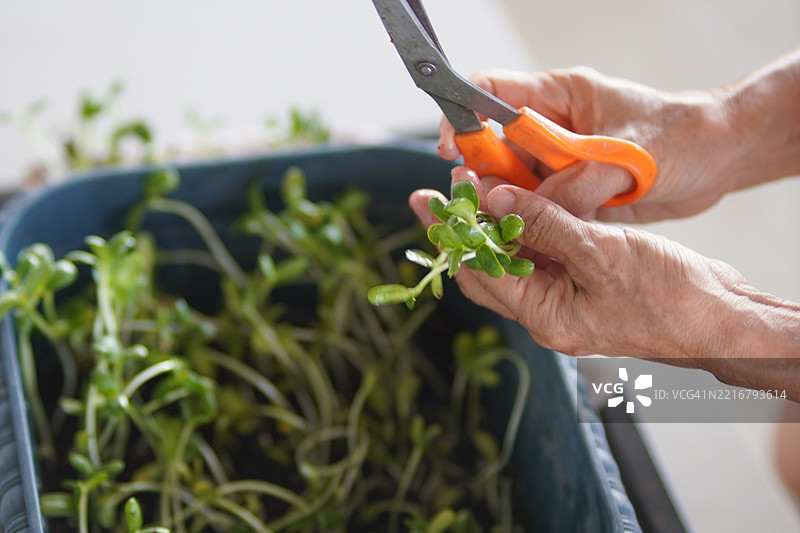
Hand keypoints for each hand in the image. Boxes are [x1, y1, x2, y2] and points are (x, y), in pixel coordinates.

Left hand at [410, 169, 799, 397]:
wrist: (723, 319)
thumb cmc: (671, 297)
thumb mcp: (601, 254)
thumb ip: (544, 225)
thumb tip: (493, 201)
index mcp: (544, 316)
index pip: (479, 273)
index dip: (452, 235)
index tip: (428, 200)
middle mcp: (548, 312)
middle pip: (488, 269)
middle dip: (461, 231)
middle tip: (437, 193)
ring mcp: (567, 300)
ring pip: (514, 260)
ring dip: (493, 226)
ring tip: (472, 188)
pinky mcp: (585, 285)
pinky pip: (543, 256)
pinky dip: (527, 228)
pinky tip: (517, 201)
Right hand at [438, 67, 737, 221]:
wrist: (720, 159)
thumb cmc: (682, 136)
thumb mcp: (630, 155)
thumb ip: (580, 183)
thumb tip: (536, 213)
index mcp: (559, 97)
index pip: (491, 93)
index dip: (464, 118)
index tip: (452, 151)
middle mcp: (551, 130)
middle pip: (494, 149)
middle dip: (481, 178)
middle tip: (474, 206)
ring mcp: (560, 164)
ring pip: (513, 186)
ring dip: (504, 209)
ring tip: (497, 231)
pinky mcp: (572, 194)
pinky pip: (539, 211)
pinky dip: (531, 227)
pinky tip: (523, 244)